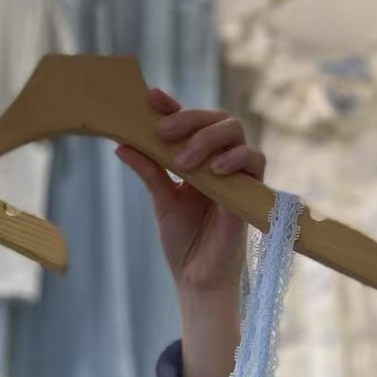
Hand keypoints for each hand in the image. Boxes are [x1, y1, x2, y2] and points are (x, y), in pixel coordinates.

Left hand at [116, 92, 264, 297]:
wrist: (198, 277)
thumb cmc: (183, 241)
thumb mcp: (161, 201)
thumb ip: (149, 171)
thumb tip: (122, 144)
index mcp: (198, 159)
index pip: (190, 122)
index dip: (173, 106)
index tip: (150, 98)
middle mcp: (220, 160)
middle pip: (215, 118)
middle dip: (189, 119)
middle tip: (163, 132)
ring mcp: (237, 173)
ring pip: (235, 132)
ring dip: (208, 138)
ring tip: (183, 161)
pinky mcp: (251, 190)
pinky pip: (255, 161)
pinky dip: (236, 159)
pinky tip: (214, 170)